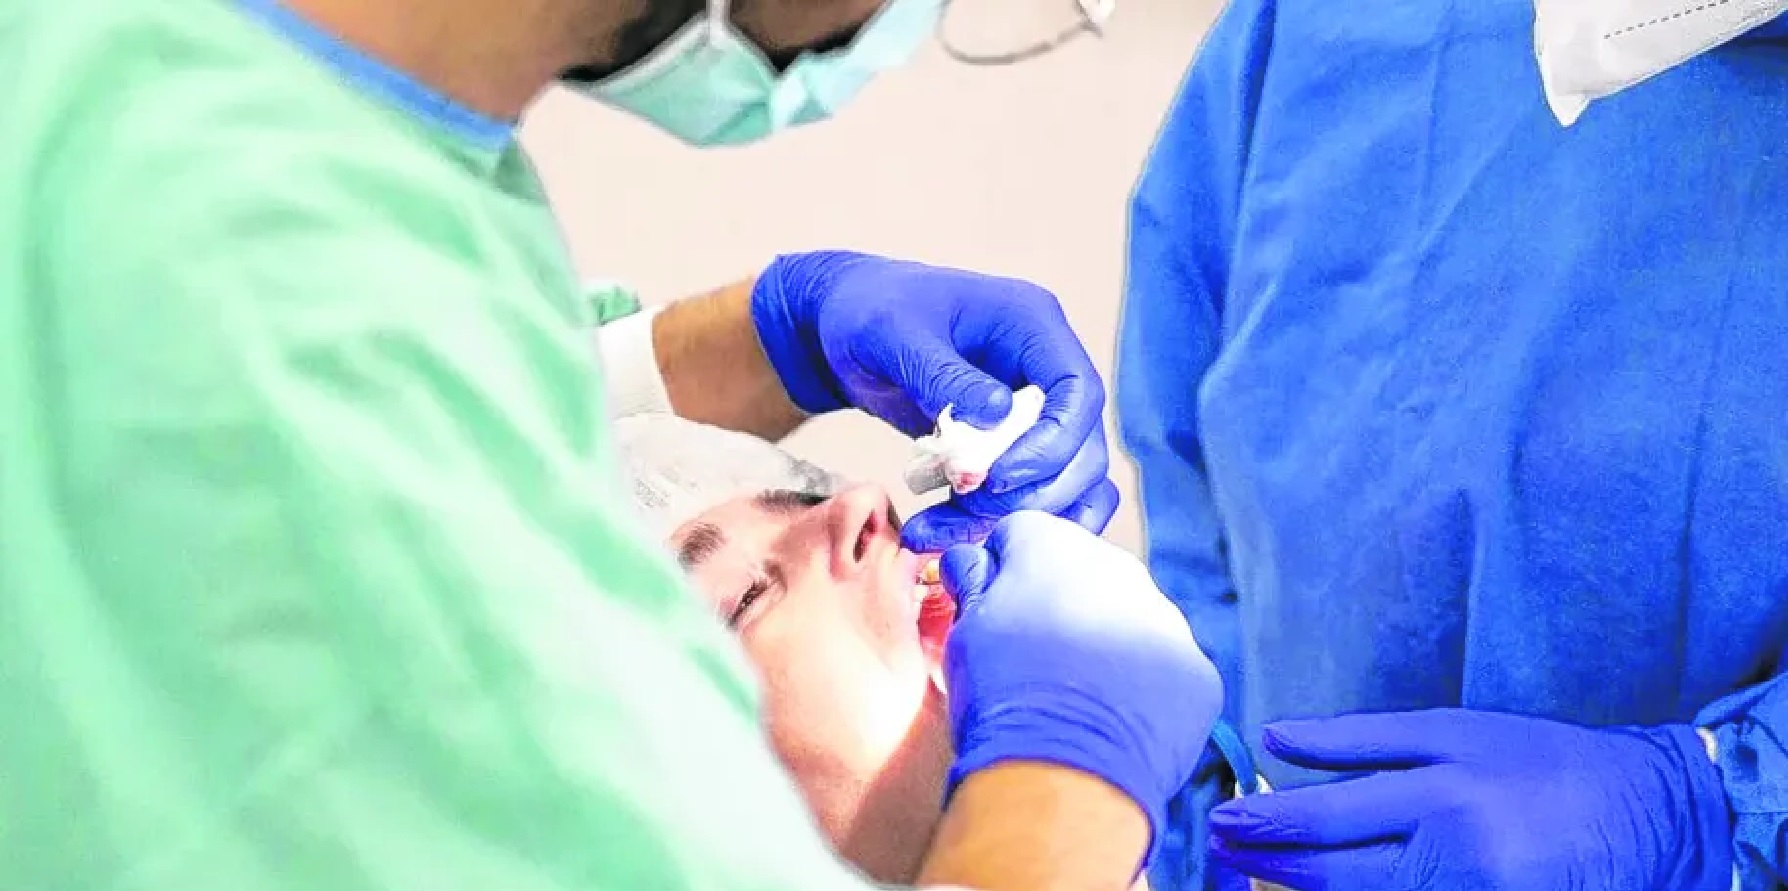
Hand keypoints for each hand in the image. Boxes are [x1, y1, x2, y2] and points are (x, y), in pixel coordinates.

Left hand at [749, 251, 1115, 549]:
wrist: (844, 333)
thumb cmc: (868, 315)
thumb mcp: (892, 335)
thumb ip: (943, 374)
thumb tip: (997, 416)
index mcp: (1031, 325)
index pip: (1079, 391)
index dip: (1053, 443)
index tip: (999, 477)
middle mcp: (1044, 368)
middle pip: (1081, 447)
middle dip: (1032, 491)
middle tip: (967, 508)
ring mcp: (1033, 411)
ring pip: (1061, 482)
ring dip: (1011, 517)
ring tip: (937, 530)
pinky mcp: (1013, 446)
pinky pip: (1034, 495)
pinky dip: (1003, 523)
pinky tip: (954, 535)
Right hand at [939, 512, 1222, 865]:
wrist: (1064, 772)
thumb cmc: (1004, 698)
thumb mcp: (964, 632)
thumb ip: (974, 583)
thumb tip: (973, 561)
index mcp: (1054, 546)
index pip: (1022, 534)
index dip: (1002, 570)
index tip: (994, 606)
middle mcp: (1118, 569)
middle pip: (1083, 573)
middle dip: (1061, 606)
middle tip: (1033, 660)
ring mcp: (1164, 619)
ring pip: (1128, 619)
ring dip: (1106, 645)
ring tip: (1074, 698)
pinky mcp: (1195, 670)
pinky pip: (1164, 668)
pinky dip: (1143, 690)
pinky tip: (1113, 722)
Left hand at [1207, 709, 1732, 890]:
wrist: (1645, 817)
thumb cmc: (1538, 763)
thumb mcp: (1452, 731)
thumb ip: (1359, 740)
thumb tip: (1274, 736)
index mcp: (1443, 794)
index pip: (1331, 815)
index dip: (1269, 823)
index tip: (1223, 819)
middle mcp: (1456, 855)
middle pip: (1337, 875)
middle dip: (1271, 865)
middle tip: (1224, 850)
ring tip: (1259, 877)